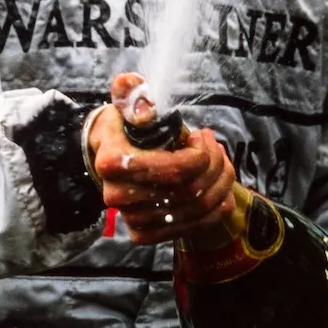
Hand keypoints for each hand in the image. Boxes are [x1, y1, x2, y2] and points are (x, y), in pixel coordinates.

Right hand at [88, 74, 235, 244]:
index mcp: (112, 162)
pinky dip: (216, 208)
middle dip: (213, 165)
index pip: (173, 170)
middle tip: (215, 146)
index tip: (202, 136)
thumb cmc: (122, 126)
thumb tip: (147, 110)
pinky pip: (192, 226)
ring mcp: (131, 219)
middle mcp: (118, 196)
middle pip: (188, 190)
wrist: (107, 157)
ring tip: (220, 162)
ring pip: (195, 208)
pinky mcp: (143, 234)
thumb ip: (132, 94)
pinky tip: (219, 187)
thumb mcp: (125, 103)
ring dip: (219, 184)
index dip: (200, 155)